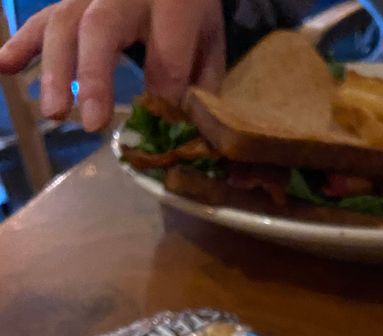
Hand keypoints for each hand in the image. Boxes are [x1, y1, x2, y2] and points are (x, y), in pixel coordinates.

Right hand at [0, 0, 223, 131]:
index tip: (162, 116)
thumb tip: (180, 124)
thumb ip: (198, 78)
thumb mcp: (208, 38)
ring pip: (64, 23)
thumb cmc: (190, 9)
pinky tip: (4, 66)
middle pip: (100, 27)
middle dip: (94, 77)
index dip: (165, 83)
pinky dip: (21, 44)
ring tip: (54, 113)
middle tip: (92, 124)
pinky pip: (42, 18)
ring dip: (55, 71)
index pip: (167, 44)